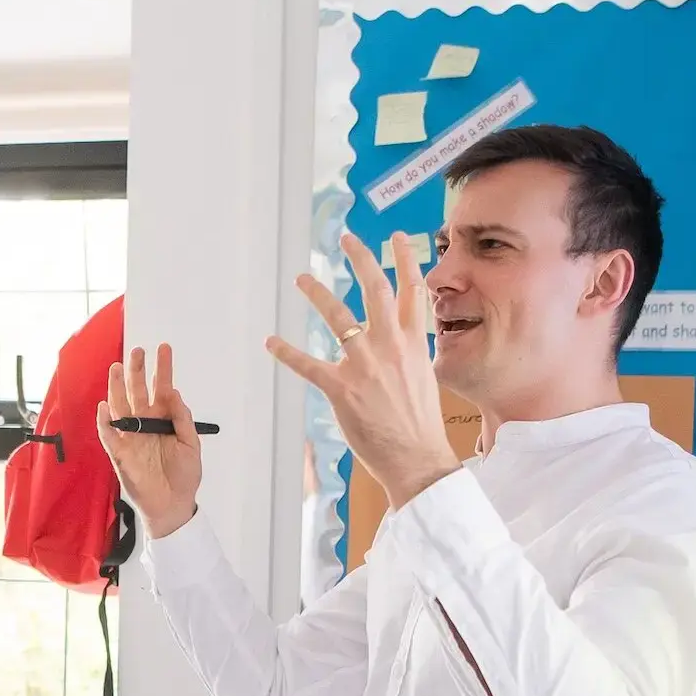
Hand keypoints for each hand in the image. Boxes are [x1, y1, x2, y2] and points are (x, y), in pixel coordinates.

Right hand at [94, 345, 204, 537]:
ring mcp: (131, 437)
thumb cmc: (184, 476)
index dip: (163, 369)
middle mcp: (145, 424)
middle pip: (138, 391)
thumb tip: (173, 393)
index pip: (162, 388)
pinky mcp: (120, 453)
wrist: (174, 504)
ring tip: (116, 368)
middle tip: (137, 351)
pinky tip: (104, 406)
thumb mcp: (191, 444)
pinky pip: (109, 434)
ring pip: (120, 406)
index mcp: (164, 419)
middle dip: (137, 371)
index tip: (164, 348)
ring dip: (116, 388)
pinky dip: (104, 421)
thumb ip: (182, 419)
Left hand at [268, 234, 461, 509]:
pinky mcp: (342, 389)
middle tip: (347, 238)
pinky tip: (271, 341)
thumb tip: (399, 341)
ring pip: (339, 317)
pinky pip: (308, 365)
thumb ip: (408, 354)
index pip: (412, 291)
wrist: (418, 458)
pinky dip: (287, 352)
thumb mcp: (424, 378)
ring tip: (302, 278)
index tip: (396, 238)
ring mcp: (365, 366)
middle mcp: (390, 347)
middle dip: (361, 258)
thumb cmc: (420, 424)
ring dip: (317, 293)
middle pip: (376, 290)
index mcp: (412, 344)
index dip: (404, 260)